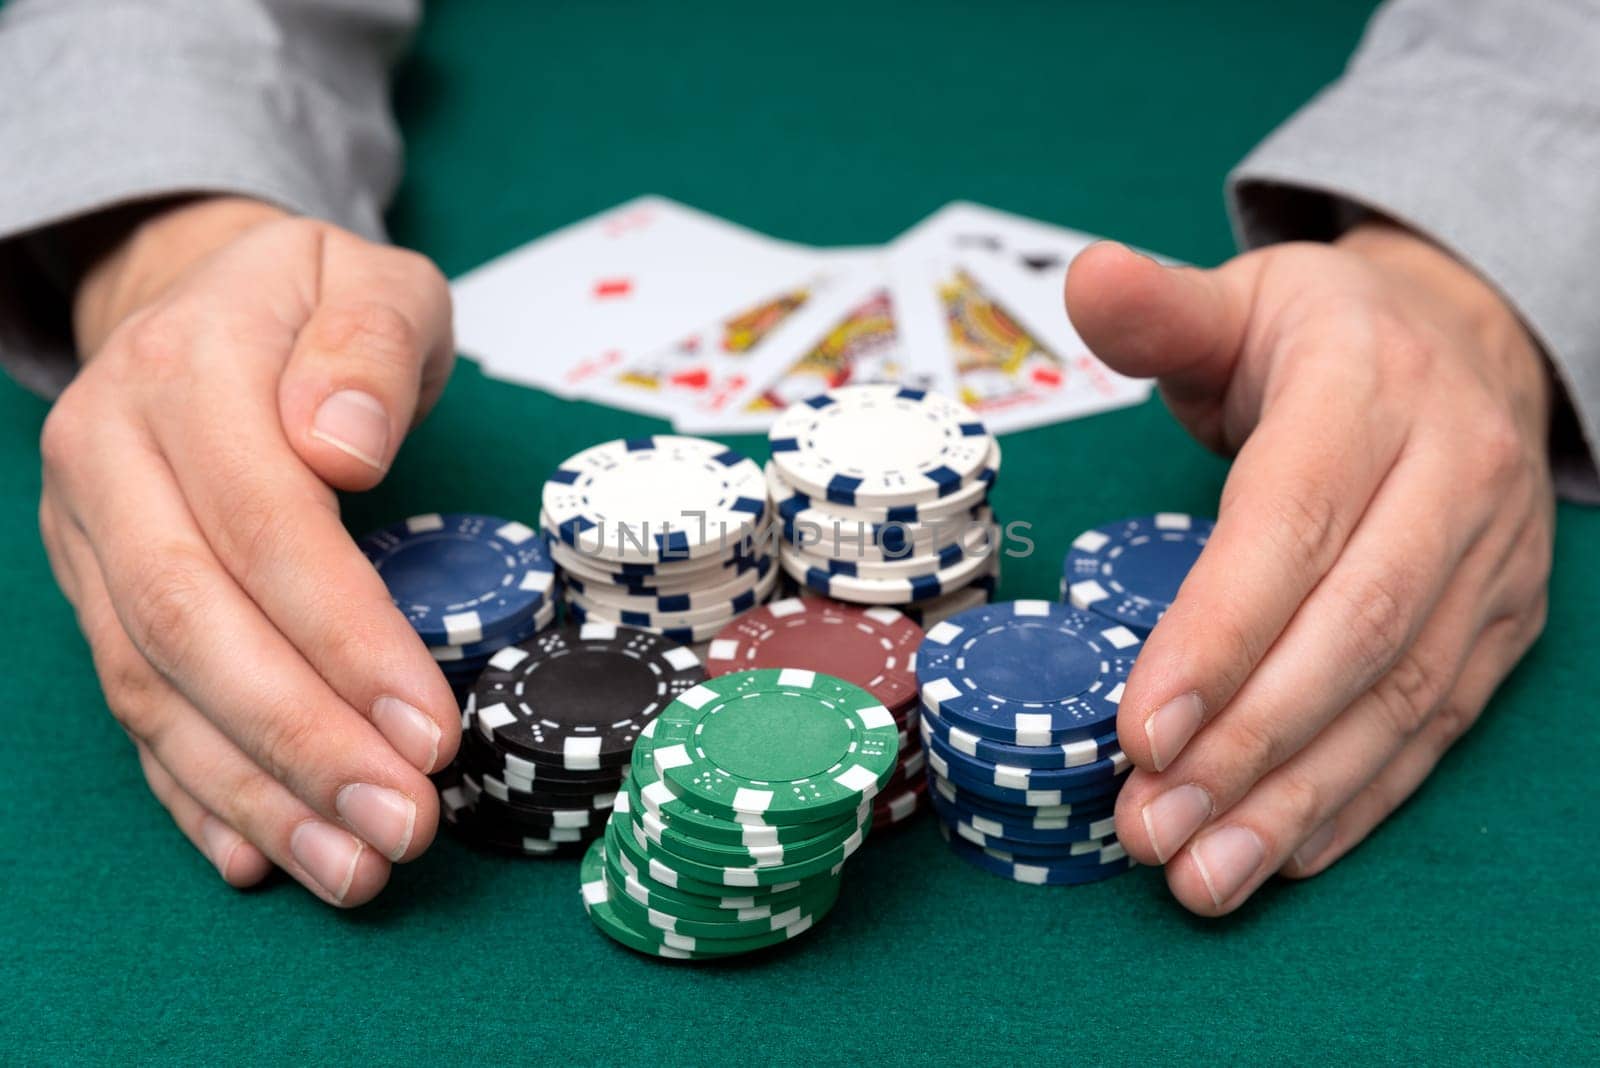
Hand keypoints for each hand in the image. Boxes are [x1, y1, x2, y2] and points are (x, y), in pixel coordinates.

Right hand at [40, 197, 459, 905]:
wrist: (197, 297)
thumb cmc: (311, 302)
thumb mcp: (368, 281)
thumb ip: (368, 348)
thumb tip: (342, 449)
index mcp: (181, 373)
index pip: (262, 526)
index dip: (345, 637)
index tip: (431, 728)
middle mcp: (108, 460)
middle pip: (191, 624)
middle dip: (301, 741)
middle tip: (401, 825)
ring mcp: (86, 537)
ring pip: (151, 686)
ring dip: (253, 792)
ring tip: (351, 867)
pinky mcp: (94, 594)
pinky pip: (132, 706)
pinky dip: (193, 790)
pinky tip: (256, 855)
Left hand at [1065, 221, 1553, 914]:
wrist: (1467, 343)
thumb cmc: (1320, 339)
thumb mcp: (1241, 299)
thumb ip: (1161, 307)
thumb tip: (1086, 278)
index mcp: (1367, 391)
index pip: (1291, 525)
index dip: (1219, 633)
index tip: (1140, 727)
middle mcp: (1449, 479)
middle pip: (1352, 630)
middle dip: (1248, 743)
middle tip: (1148, 825)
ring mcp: (1491, 562)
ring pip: (1400, 696)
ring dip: (1297, 798)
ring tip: (1201, 874)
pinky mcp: (1503, 624)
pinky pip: (1438, 725)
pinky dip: (1361, 798)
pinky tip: (1286, 855)